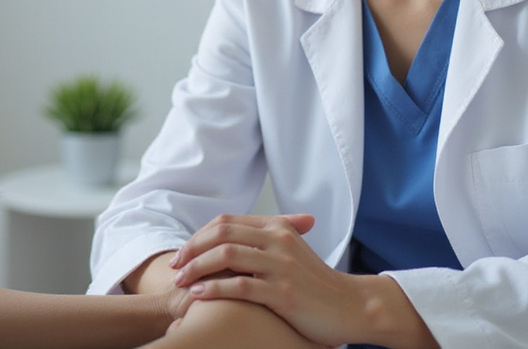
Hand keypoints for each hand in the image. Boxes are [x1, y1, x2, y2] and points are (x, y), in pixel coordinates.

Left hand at [167, 213, 367, 347]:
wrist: (352, 306)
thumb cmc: (317, 284)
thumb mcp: (292, 253)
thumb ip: (265, 243)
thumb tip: (229, 242)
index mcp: (278, 228)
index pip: (227, 222)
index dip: (199, 236)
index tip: (183, 253)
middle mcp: (279, 241)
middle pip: (221, 234)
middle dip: (191, 249)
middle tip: (175, 267)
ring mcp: (281, 266)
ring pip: (226, 256)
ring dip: (196, 267)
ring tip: (181, 282)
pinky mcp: (283, 293)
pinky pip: (240, 286)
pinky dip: (214, 289)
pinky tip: (199, 295)